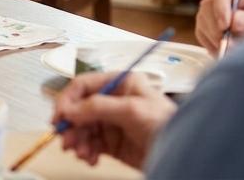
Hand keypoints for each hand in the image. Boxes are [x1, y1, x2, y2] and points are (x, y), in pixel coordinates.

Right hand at [53, 71, 175, 169]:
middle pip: (78, 109)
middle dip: (71, 126)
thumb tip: (68, 109)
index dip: (67, 100)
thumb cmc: (166, 124)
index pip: (82, 85)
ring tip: (81, 153)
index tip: (59, 116)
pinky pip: (89, 144)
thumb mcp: (132, 110)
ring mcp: (111, 122)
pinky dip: (85, 152)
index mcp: (118, 84)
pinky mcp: (111, 142)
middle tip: (66, 140)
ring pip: (81, 129)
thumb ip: (97, 107)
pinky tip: (90, 158)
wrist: (184, 154)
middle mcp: (112, 101)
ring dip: (77, 141)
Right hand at [195, 0, 243, 55]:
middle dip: (216, 26)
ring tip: (229, 49)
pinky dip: (210, 43)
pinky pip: (200, 32)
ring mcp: (210, 6)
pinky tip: (224, 49)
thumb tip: (234, 21)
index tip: (225, 25)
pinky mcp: (203, 22)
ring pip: (202, 18)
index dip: (222, 5)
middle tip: (225, 42)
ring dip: (214, 36)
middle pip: (209, 4)